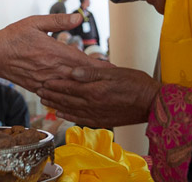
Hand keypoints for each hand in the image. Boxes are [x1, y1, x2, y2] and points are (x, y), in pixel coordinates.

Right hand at [0, 14, 110, 91]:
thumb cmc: (14, 36)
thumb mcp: (35, 22)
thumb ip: (58, 20)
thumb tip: (79, 18)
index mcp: (53, 51)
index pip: (81, 61)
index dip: (99, 66)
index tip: (113, 69)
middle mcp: (51, 69)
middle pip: (80, 77)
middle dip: (96, 80)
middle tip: (113, 83)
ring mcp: (44, 80)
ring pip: (69, 88)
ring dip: (85, 90)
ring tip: (100, 92)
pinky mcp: (37, 88)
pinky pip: (56, 95)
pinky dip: (67, 96)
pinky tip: (76, 98)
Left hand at [37, 66, 161, 127]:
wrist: (152, 104)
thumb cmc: (136, 84)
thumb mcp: (114, 72)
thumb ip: (92, 72)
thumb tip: (72, 71)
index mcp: (94, 91)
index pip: (69, 87)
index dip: (55, 84)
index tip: (44, 80)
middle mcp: (92, 104)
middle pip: (66, 99)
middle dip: (51, 94)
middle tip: (39, 90)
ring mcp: (96, 114)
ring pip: (71, 109)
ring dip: (56, 105)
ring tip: (45, 101)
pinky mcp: (102, 120)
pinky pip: (80, 119)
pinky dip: (69, 116)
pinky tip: (61, 114)